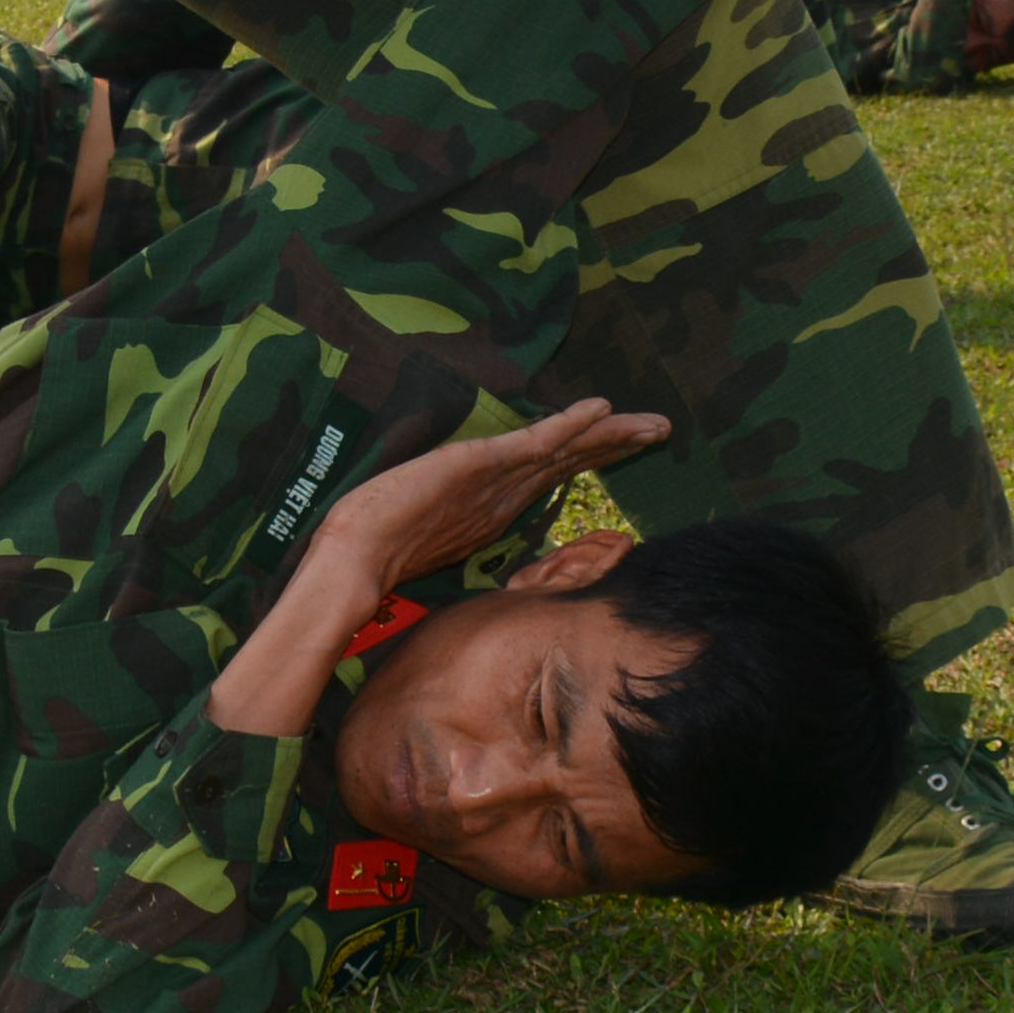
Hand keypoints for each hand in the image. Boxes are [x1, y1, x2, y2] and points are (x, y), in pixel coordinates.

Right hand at [209, 398, 668, 736]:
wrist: (351, 562)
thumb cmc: (392, 572)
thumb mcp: (462, 572)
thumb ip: (494, 575)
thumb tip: (527, 602)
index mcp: (497, 503)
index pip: (557, 475)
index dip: (596, 460)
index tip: (638, 452)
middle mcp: (498, 483)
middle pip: (568, 456)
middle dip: (614, 441)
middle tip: (661, 428)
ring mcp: (486, 471)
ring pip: (559, 446)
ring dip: (606, 432)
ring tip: (651, 422)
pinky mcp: (471, 465)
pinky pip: (530, 444)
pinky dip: (565, 427)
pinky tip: (597, 410)